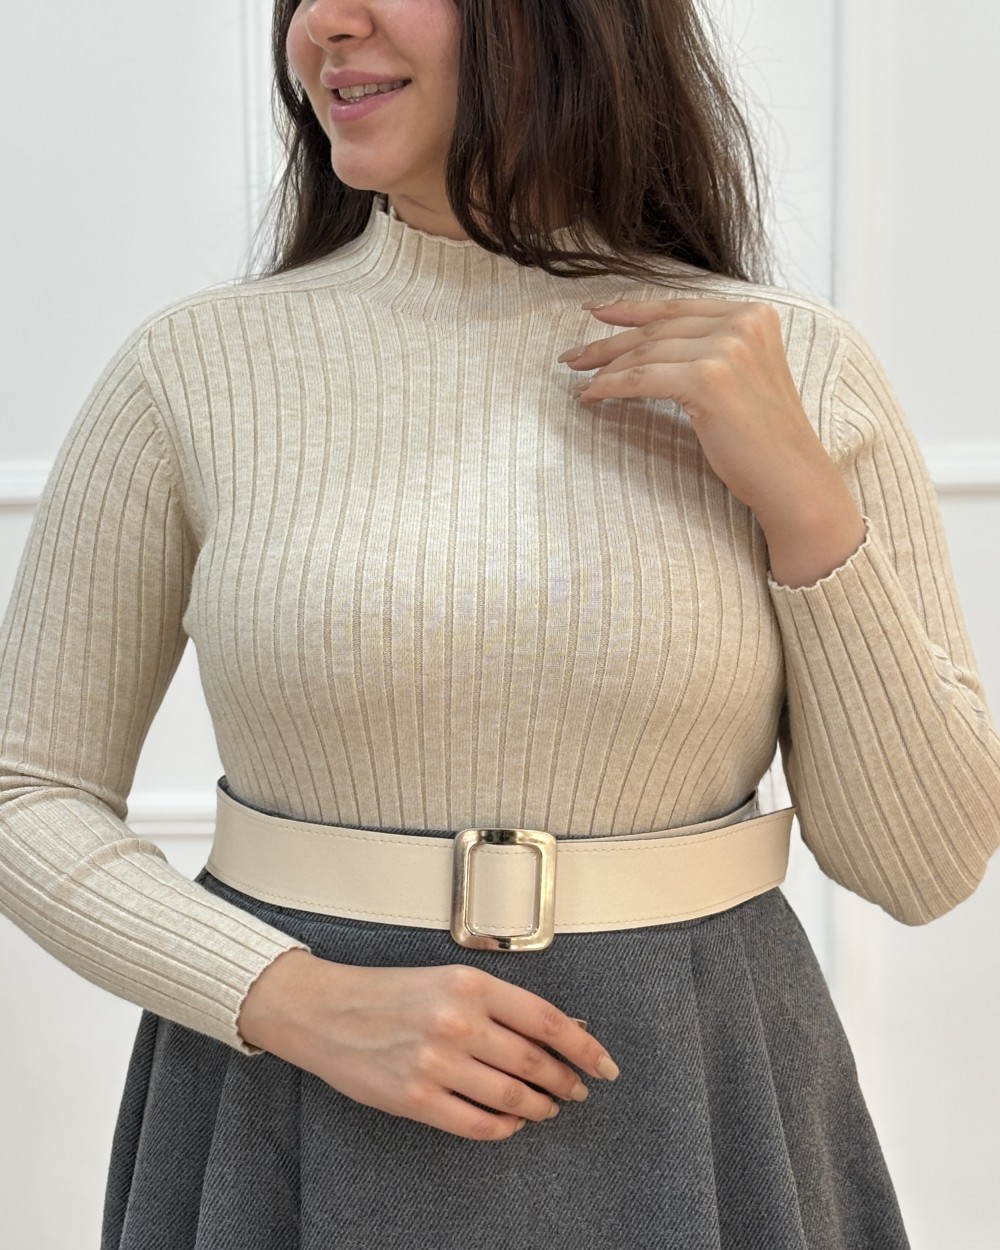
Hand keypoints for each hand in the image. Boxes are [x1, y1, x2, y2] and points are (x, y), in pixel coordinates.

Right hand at [238, 950, 619, 1142]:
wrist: (326, 1010)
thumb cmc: (389, 993)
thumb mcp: (449, 981)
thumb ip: (500, 1005)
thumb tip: (559, 1028)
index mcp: (470, 984)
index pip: (547, 1020)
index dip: (584, 1048)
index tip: (603, 1064)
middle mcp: (457, 1021)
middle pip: (534, 1063)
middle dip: (566, 1082)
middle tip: (577, 1090)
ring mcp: (436, 1062)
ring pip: (512, 1098)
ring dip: (539, 1107)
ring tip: (547, 1107)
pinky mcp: (416, 1098)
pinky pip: (478, 1124)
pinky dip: (504, 1128)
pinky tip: (511, 1123)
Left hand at [561, 298, 865, 585]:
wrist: (793, 480)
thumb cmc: (764, 441)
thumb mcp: (743, 378)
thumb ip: (712, 350)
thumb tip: (650, 342)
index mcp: (754, 314)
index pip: (679, 307)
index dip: (633, 310)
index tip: (597, 312)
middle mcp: (743, 322)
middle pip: (658, 329)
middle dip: (609, 342)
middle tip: (574, 356)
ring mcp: (728, 348)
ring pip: (646, 353)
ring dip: (604, 367)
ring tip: (578, 378)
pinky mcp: (709, 379)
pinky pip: (642, 379)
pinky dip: (610, 387)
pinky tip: (589, 396)